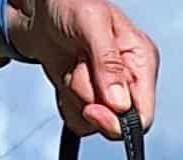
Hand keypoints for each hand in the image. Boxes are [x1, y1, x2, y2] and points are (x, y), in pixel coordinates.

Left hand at [6, 0, 157, 139]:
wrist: (40, 10)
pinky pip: (78, 123)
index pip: (143, 115)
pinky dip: (66, 103)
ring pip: (93, 124)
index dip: (117, 120)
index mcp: (141, 61)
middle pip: (115, 122)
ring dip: (74, 97)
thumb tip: (120, 104)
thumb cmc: (68, 4)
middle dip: (89, 99)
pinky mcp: (89, 102)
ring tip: (73, 64)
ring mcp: (108, 94)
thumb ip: (108, 63)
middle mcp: (128, 81)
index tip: (92, 109)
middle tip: (79, 65)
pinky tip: (67, 76)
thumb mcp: (91, 23)